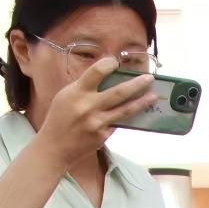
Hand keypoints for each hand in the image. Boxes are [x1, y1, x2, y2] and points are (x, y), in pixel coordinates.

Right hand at [30, 57, 156, 167]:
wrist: (55, 146)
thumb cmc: (60, 117)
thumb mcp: (66, 96)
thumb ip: (85, 87)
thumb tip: (106, 77)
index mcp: (77, 93)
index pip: (96, 73)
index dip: (108, 65)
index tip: (116, 61)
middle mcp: (89, 107)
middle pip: (119, 92)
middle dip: (137, 84)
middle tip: (149, 78)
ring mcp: (98, 122)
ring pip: (125, 110)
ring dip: (142, 102)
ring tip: (153, 96)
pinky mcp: (104, 135)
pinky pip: (119, 122)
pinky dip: (128, 116)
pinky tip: (138, 111)